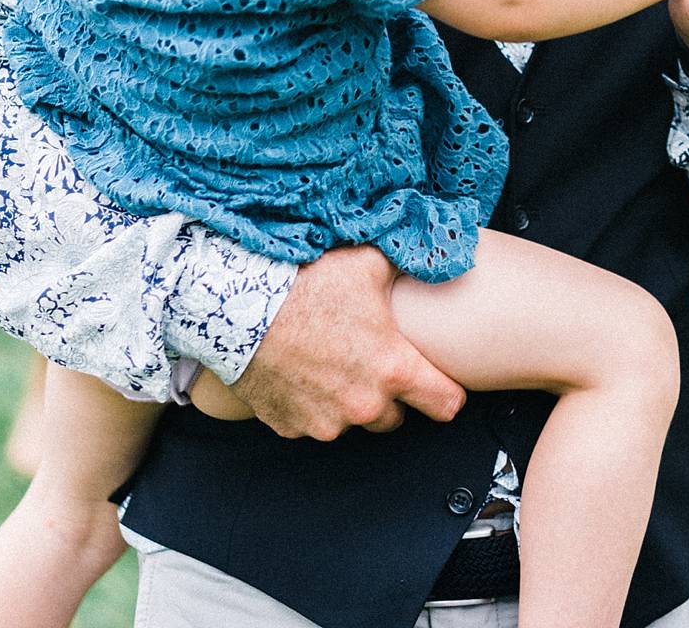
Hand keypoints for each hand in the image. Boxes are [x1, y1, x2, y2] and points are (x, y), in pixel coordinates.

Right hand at [229, 245, 464, 439]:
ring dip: (348, 402)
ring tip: (329, 363)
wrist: (241, 303)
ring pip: (352, 422)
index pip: (447, 404)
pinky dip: (310, 405)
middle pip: (396, 418)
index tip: (441, 385)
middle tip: (369, 362)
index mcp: (393, 368)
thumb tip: (433, 260)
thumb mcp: (368, 265)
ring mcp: (325, 421)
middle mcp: (363, 405)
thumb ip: (406, 270)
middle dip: (388, 396)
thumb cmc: (308, 281)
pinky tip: (299, 372)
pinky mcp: (290, 426)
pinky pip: (312, 422)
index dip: (447, 393)